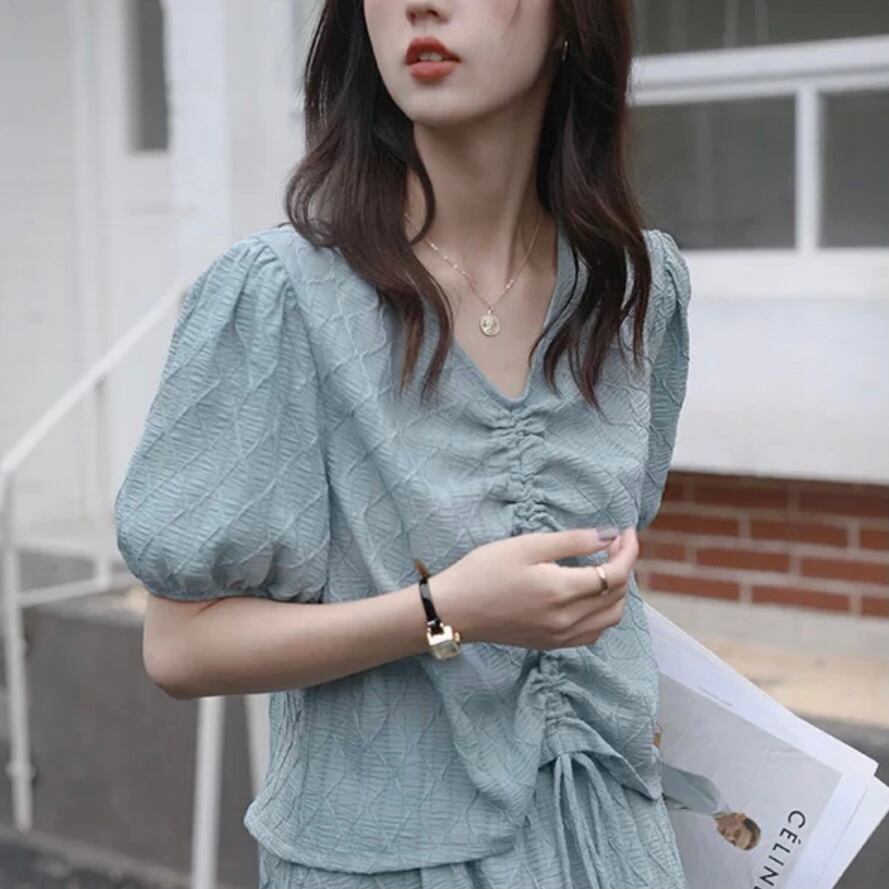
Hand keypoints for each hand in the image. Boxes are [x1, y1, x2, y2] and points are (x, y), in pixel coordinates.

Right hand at [430, 526, 637, 649]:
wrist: (455, 609)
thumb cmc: (484, 571)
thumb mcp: (527, 545)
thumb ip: (572, 541)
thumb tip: (608, 536)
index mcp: (562, 591)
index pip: (616, 574)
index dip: (628, 551)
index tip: (626, 532)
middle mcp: (567, 619)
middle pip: (617, 597)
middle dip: (624, 567)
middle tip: (614, 544)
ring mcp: (560, 636)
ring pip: (610, 619)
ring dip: (617, 593)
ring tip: (605, 568)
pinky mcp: (551, 644)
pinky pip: (593, 633)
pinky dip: (603, 613)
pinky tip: (590, 596)